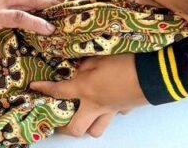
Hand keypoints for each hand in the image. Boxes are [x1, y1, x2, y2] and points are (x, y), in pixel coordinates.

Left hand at [30, 54, 146, 137]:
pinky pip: (112, 117)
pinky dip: (107, 113)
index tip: (34, 87)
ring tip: (82, 116)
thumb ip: (84, 64)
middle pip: (75, 128)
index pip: (58, 92)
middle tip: (58, 119)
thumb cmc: (124, 61)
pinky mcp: (124, 109)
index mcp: (85, 89)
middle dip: (64, 127)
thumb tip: (77, 68)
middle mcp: (95, 105)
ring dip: (87, 126)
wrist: (153, 74)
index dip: (44, 89)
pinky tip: (107, 103)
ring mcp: (110, 111)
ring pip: (95, 130)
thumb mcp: (99, 56)